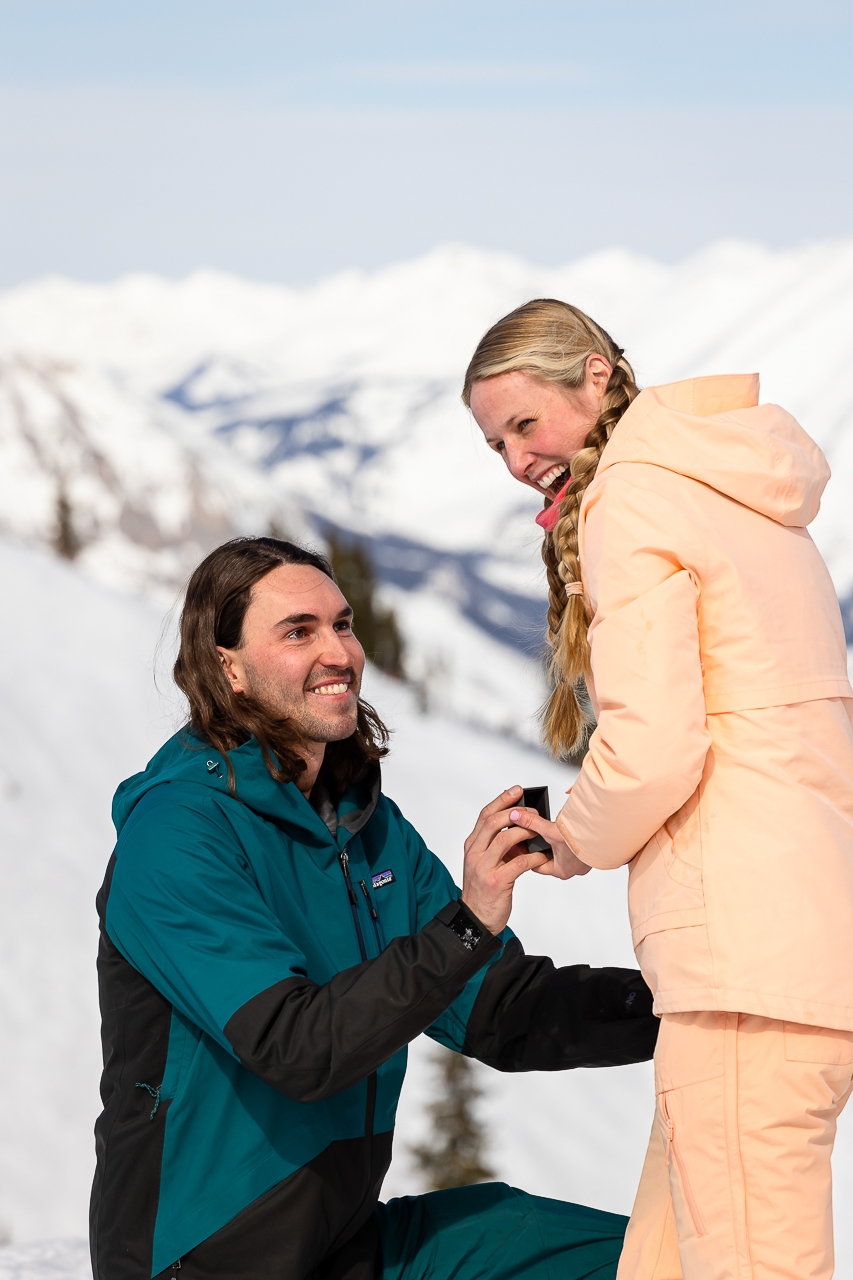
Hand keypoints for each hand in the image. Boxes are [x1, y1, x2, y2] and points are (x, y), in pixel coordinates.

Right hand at [461, 786, 548, 933]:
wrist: (476, 919)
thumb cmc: (485, 890)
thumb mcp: (484, 863)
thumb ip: (495, 846)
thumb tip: (519, 827)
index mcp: (472, 846)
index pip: (485, 815)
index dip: (502, 800)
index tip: (517, 790)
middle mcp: (474, 853)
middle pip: (493, 822)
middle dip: (515, 812)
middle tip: (533, 811)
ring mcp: (483, 867)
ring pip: (505, 838)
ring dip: (526, 832)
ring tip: (539, 833)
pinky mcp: (496, 881)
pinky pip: (519, 862)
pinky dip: (534, 857)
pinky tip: (543, 857)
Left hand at [507, 805, 591, 880]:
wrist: (606, 831)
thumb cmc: (582, 838)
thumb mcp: (550, 830)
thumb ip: (531, 823)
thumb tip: (515, 816)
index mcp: (562, 870)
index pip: (537, 865)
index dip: (526, 854)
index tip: (519, 846)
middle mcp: (574, 869)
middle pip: (550, 859)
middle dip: (541, 848)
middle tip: (530, 837)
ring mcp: (584, 861)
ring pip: (563, 853)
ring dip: (556, 842)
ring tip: (546, 830)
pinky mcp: (591, 851)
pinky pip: (575, 847)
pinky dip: (568, 839)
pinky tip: (565, 829)